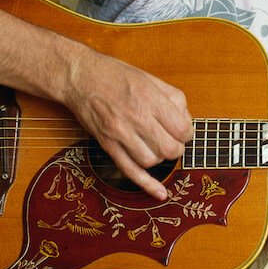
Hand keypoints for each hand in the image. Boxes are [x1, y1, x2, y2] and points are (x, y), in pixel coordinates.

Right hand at [61, 49, 193, 199]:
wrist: (80, 78)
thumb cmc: (115, 75)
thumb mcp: (150, 78)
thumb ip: (173, 98)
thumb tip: (186, 120)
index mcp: (149, 99)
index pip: (181, 129)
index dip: (188, 133)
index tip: (183, 130)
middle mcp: (136, 118)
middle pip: (169, 149)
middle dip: (176, 148)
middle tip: (172, 140)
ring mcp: (120, 134)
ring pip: (152, 161)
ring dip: (160, 158)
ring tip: (157, 146)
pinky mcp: (107, 145)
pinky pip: (129, 171)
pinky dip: (147, 185)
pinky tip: (160, 193)